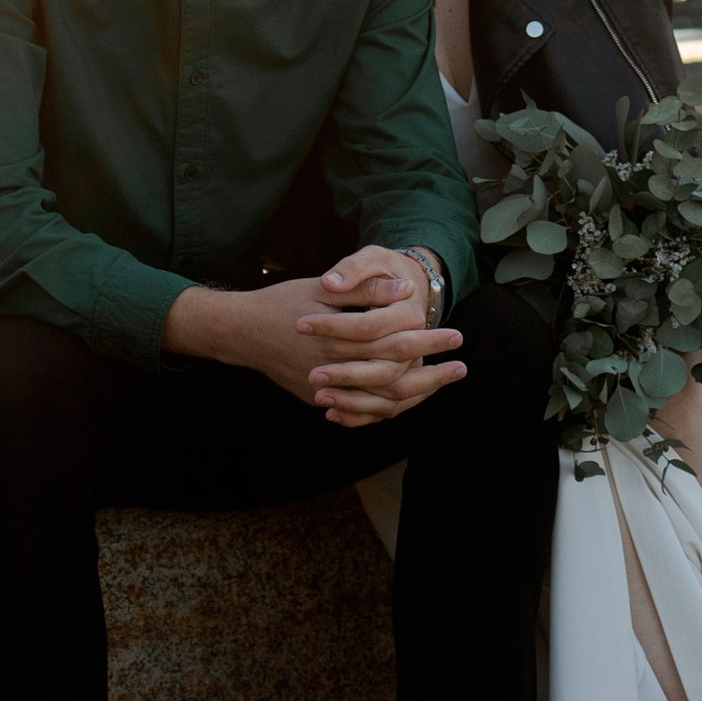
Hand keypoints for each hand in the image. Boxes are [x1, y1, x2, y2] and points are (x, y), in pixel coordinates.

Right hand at [162, 258, 464, 427]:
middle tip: (461, 367)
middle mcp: (335, 371)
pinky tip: (402, 399)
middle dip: (431, 373)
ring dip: (414, 394)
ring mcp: (325, 391)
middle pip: (395, 379)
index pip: (396, 344)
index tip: (455, 336)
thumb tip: (404, 290)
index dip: (428, 340)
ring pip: (379, 404)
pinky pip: (358, 412)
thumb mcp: (324, 288)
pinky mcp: (317, 399)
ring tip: (439, 385)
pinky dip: (382, 408)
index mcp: (340, 340)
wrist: (240, 331)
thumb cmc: (283, 302)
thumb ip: (364, 290)